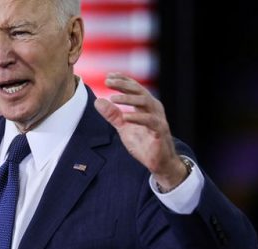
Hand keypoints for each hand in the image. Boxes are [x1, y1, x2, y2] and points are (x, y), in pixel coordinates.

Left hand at [94, 73, 186, 190]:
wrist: (159, 162)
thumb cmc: (143, 142)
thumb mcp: (124, 127)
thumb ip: (112, 115)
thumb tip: (97, 101)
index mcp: (146, 105)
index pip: (134, 88)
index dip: (122, 80)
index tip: (108, 76)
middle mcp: (154, 108)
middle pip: (140, 90)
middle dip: (123, 84)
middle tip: (107, 82)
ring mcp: (158, 118)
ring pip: (145, 102)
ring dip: (128, 98)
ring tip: (112, 98)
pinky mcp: (160, 131)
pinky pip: (150, 121)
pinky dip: (137, 118)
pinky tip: (125, 117)